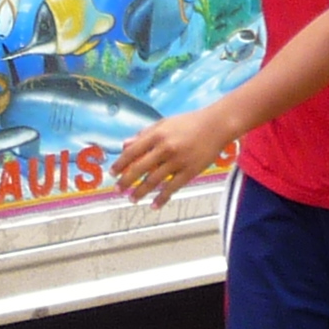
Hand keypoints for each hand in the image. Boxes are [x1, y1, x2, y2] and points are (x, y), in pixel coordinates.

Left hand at [112, 106, 232, 205]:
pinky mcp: (190, 172)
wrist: (216, 126)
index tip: (112, 173)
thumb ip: (143, 134)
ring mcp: (177, 161)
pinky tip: (154, 205)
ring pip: (154, 181)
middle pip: (140, 168)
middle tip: (117, 190)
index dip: (120, 164)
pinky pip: (172, 188)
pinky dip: (162, 198)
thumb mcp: (163, 123)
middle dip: (126, 181)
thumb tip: (124, 145)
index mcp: (156, 135)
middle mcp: (165, 148)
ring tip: (132, 199)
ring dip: (140, 192)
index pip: (132, 152)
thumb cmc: (188, 123)